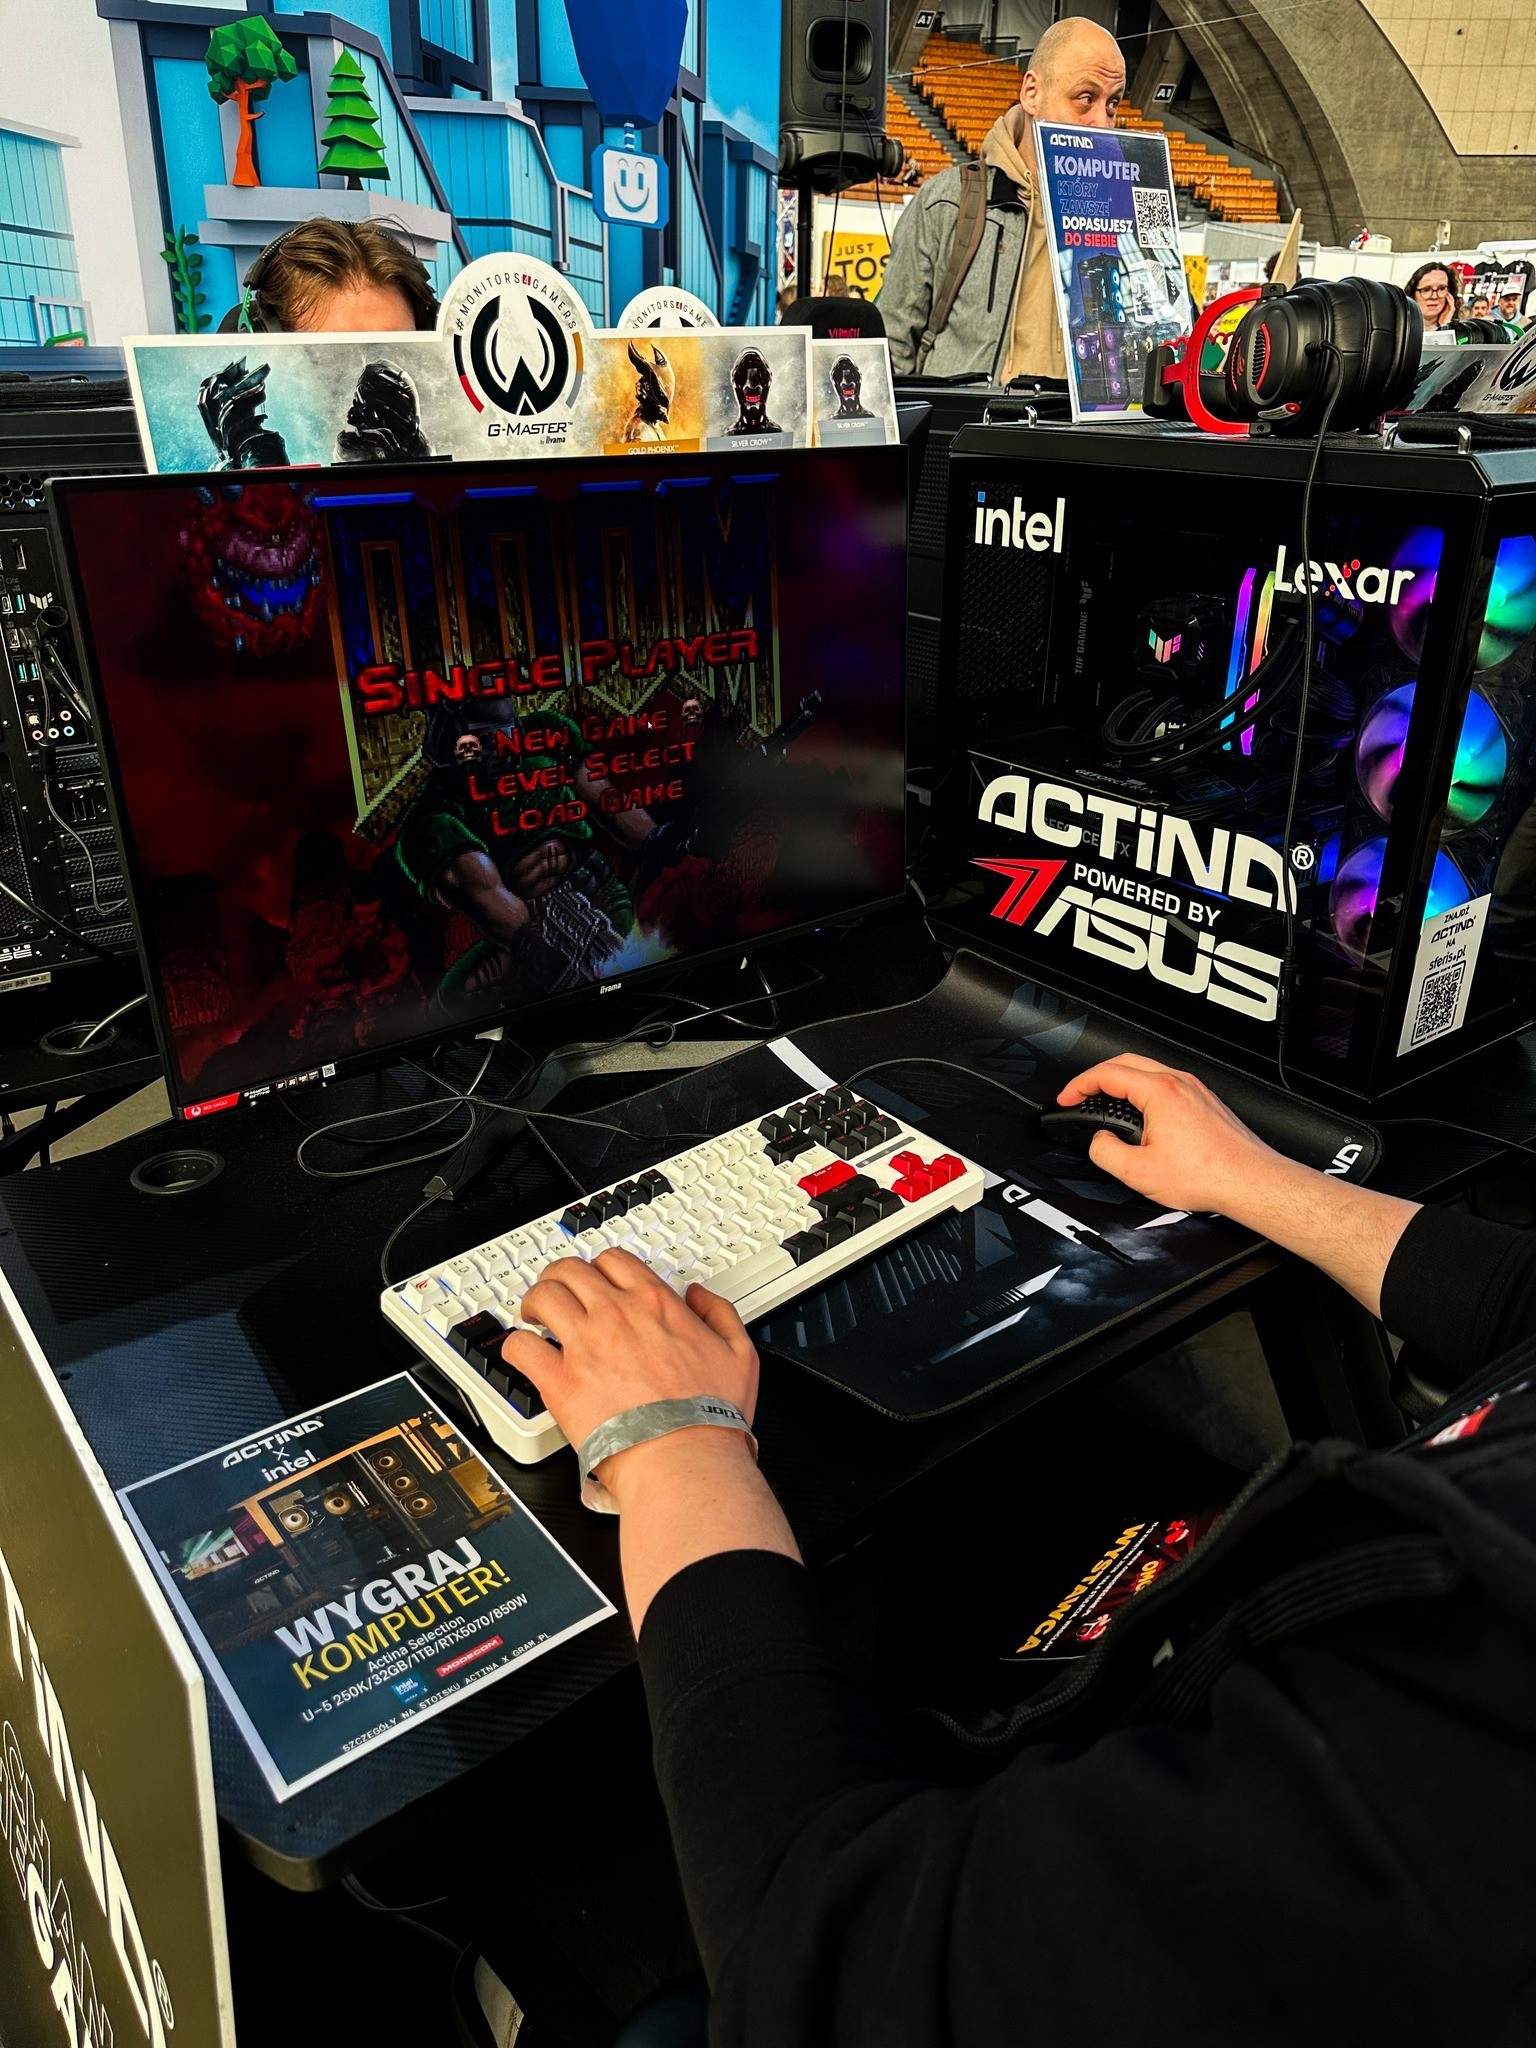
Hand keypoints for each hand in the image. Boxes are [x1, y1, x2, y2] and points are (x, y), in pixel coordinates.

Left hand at [504, 1249, 758, 1486]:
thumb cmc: (710, 1417)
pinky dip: (517, 1347)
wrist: (684, 1459)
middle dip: (560, 1278)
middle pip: (570, 1270)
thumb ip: (720, 1313)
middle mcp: (615, 1314)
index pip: (614, 1260)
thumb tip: (699, 1295)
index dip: (600, 1268)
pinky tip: (524, 1354)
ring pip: (542, 1296)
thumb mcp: (739, 1353)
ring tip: (535, 1317)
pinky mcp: (560, 1381)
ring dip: (535, 1302)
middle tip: (558, 1295)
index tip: (597, 1283)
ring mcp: (584, 1345)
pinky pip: (522, 1347)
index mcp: (655, 1303)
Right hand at [1056, 1053, 1282, 1217]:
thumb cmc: (1208, 1174)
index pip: (1107, 1074)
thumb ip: (1105, 1152)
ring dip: (1122, 1084)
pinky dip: (1144, 1093)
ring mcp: (1194, 1089)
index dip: (1078, 1085)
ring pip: (1148, 1072)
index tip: (1067, 1098)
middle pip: (1126, 1062)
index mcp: (1160, 1092)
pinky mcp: (1204, 1101)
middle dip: (1097, 1077)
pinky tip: (1142, 1117)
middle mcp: (1179, 1082)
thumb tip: (1098, 1142)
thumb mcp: (1138, 1172)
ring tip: (1109, 1108)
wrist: (1249, 1181)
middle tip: (1081, 1096)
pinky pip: (1166, 1085)